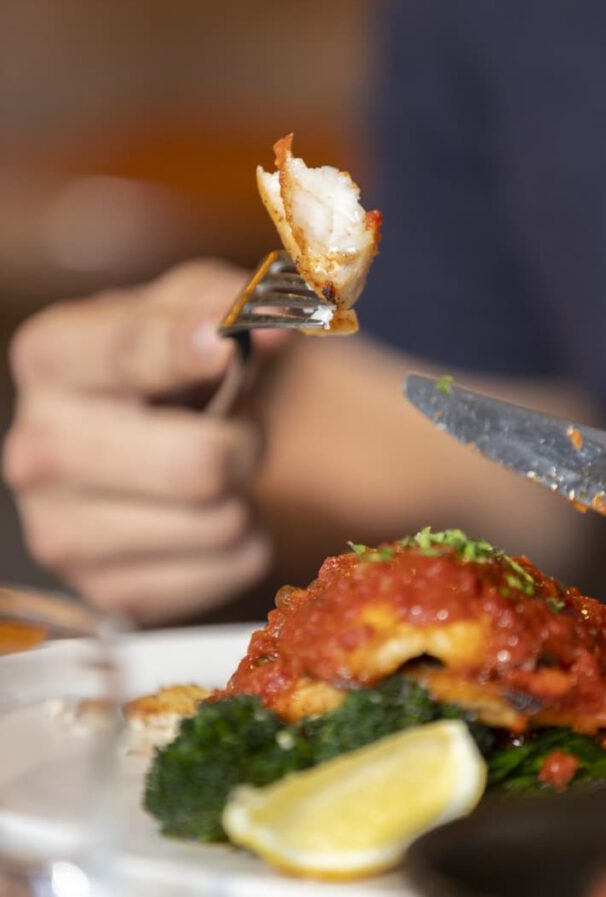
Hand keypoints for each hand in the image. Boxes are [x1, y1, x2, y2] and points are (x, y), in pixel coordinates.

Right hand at [3, 260, 279, 624]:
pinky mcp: (110, 594)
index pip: (128, 353)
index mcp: (50, 358)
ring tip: (214, 468)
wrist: (151, 441)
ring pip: (222, 521)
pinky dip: (245, 542)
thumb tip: (278, 326)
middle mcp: (35, 450)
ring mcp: (62, 534)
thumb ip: (235, 303)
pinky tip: (207, 515)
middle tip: (237, 426)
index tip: (226, 345)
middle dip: (244, 441)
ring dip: (245, 491)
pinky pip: (234, 567)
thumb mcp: (196, 309)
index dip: (187, 349)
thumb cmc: (174, 370)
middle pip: (198, 463)